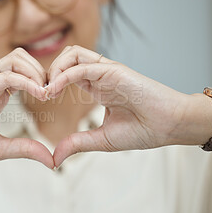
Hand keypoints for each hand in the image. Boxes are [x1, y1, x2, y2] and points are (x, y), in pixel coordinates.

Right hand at [0, 48, 53, 168]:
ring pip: (15, 58)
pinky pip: (6, 75)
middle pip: (22, 57)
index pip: (24, 72)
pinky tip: (40, 94)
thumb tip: (51, 160)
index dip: (42, 80)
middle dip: (42, 70)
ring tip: (46, 91)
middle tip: (52, 90)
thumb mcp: (0, 149)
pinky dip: (26, 81)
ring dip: (35, 71)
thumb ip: (25, 149)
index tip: (54, 96)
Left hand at [46, 45, 211, 166]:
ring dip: (54, 68)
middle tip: (40, 92)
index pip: (66, 72)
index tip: (40, 98)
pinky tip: (53, 89)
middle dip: (48, 71)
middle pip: (66, 57)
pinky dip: (64, 75)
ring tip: (46, 89)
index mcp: (96, 87)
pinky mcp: (114, 70)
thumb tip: (54, 158)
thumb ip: (77, 143)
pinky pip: (82, 65)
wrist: (170, 127)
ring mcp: (106, 71)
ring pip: (72, 53)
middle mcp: (99, 75)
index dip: (50, 81)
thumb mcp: (102, 139)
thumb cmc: (143, 130)